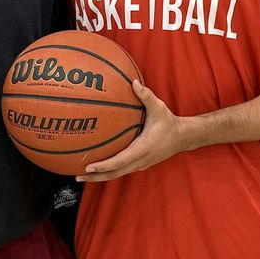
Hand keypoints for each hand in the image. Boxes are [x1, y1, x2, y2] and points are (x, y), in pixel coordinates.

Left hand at [78, 80, 196, 182]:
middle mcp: (140, 161)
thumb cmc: (169, 123)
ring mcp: (140, 164)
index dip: (103, 166)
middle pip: (114, 174)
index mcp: (142, 149)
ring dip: (100, 176)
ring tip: (82, 174)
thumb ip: (146, 95)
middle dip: (95, 176)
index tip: (88, 166)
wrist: (182, 137)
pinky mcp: (140, 164)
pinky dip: (108, 171)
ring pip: (117, 174)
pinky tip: (98, 166)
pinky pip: (121, 170)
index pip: (119, 162)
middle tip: (77, 175)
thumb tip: (133, 82)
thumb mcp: (159, 108)